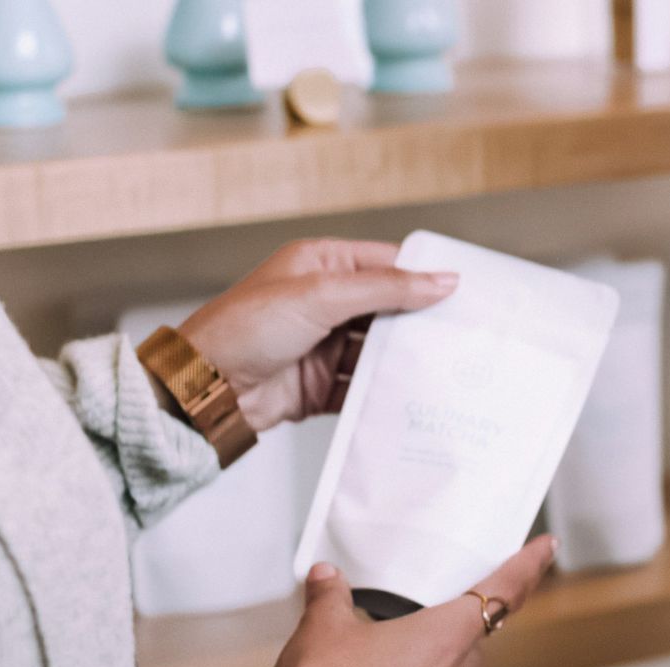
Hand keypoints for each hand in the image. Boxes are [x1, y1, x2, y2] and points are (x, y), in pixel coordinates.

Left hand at [177, 239, 457, 431]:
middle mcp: (325, 303)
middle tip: (465, 335)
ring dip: (404, 362)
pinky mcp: (321, 385)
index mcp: (321, 266)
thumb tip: (442, 280)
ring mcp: (324, 346)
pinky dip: (384, 394)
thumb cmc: (244, 329)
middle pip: (388, 311)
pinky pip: (364, 388)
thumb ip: (385, 289)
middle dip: (420, 324)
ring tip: (445, 370)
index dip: (424, 276)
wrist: (204, 389)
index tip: (465, 292)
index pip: (386, 264)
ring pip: (379, 353)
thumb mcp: (321, 296)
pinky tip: (410, 399)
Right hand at [269, 535, 556, 666]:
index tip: (546, 548)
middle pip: (476, 633)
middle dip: (459, 617)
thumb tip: (327, 577)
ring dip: (435, 654)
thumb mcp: (324, 628)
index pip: (506, 590)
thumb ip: (330, 595)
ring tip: (394, 644)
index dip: (529, 565)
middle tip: (434, 602)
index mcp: (447, 636)